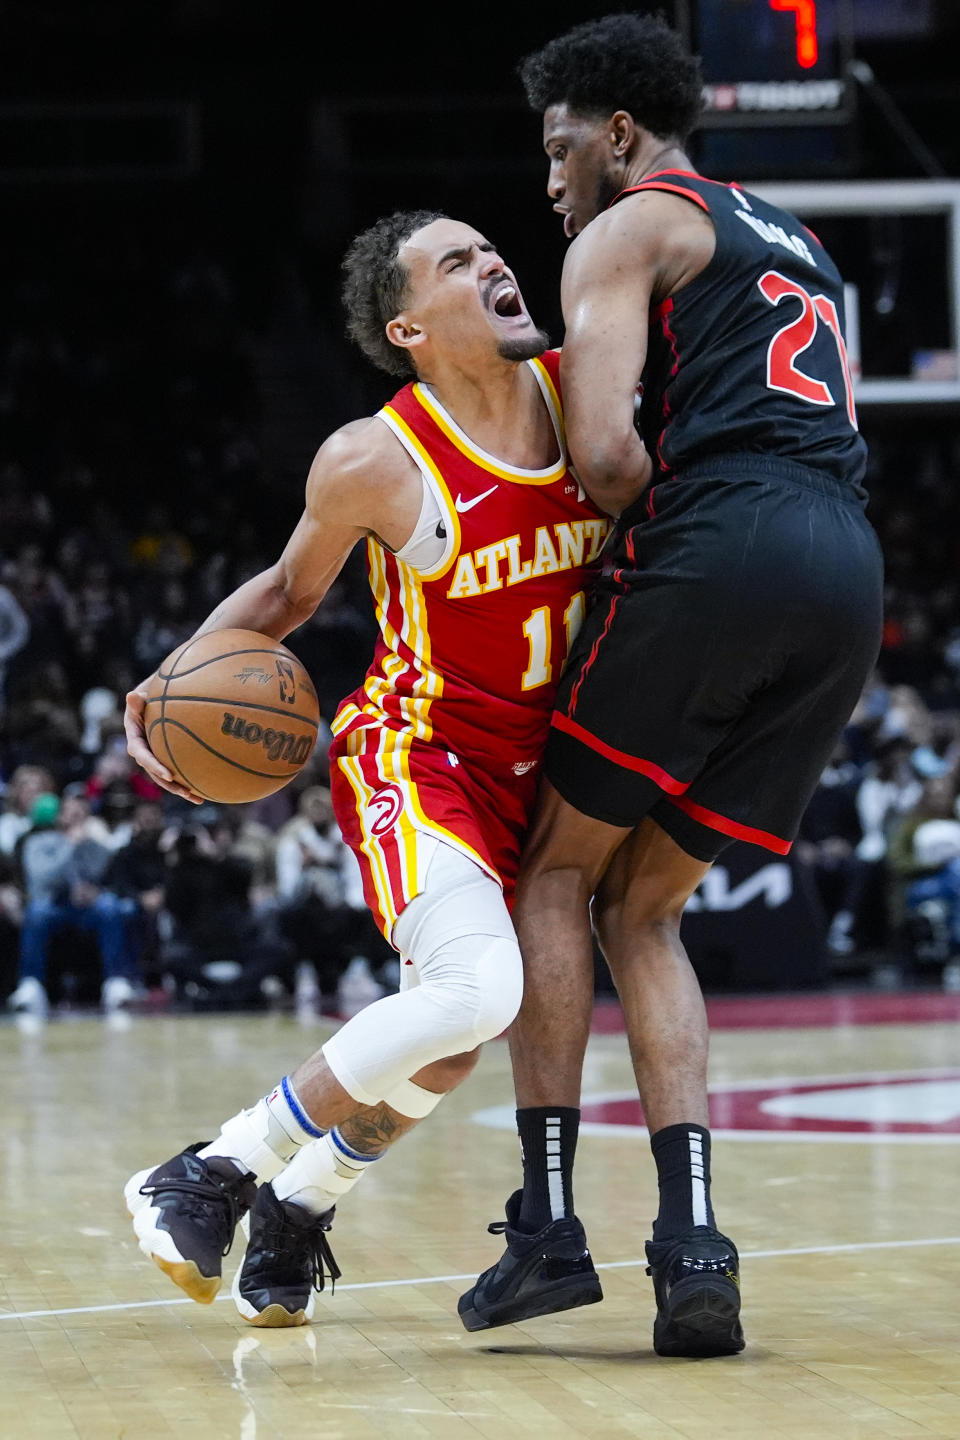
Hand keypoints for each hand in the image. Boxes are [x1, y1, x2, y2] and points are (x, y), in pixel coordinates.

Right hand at [124, 680, 203, 803]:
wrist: (156, 695)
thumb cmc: (150, 692)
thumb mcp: (143, 695)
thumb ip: (137, 700)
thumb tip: (132, 695)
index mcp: (134, 738)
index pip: (141, 755)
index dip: (154, 766)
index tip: (168, 775)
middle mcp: (143, 750)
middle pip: (155, 772)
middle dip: (170, 785)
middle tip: (185, 792)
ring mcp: (155, 755)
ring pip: (166, 777)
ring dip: (181, 789)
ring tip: (199, 798)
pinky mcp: (166, 756)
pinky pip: (177, 769)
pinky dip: (189, 779)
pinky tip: (206, 788)